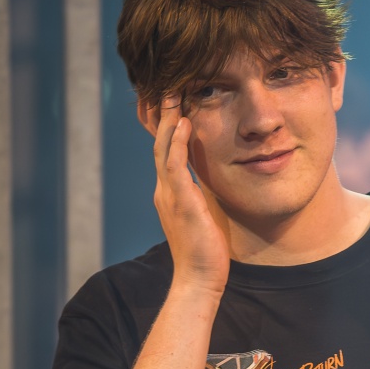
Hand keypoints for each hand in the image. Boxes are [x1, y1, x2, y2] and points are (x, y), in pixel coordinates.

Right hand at [152, 96, 230, 296]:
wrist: (198, 280)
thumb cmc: (206, 254)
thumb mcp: (203, 217)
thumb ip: (201, 198)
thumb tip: (209, 186)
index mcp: (170, 194)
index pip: (166, 153)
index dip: (167, 128)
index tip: (175, 103)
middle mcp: (164, 191)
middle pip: (159, 144)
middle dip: (162, 116)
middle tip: (167, 87)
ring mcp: (169, 195)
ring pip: (163, 149)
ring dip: (167, 120)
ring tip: (173, 94)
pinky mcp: (180, 202)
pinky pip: (175, 165)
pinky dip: (177, 142)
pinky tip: (183, 123)